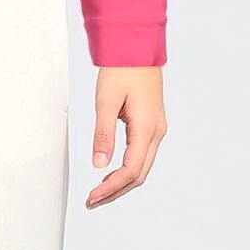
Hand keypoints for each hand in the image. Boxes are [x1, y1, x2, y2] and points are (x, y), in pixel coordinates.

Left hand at [86, 67, 166, 208]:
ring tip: (99, 193)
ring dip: (121, 183)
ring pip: (141, 167)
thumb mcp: (106, 102)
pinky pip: (142, 155)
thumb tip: (99, 164)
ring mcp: (157, 129)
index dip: (111, 188)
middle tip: (92, 201)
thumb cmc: (122, 69)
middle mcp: (156, 132)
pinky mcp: (152, 124)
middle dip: (115, 191)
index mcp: (146, 128)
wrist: (137, 47)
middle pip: (138, 174)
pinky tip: (111, 174)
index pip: (130, 170)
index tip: (92, 197)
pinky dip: (127, 170)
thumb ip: (103, 135)